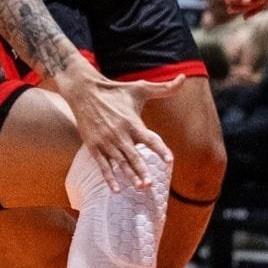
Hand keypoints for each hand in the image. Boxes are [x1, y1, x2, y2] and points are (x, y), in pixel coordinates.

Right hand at [56, 63, 182, 191]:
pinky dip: (109, 178)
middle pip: (134, 156)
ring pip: (120, 163)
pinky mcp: (94, 146)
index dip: (160, 150)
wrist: (84, 91)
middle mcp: (120, 134)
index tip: (170, 161)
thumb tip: (184, 78)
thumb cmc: (116, 90)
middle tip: (150, 185)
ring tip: (140, 187)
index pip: (150, 139)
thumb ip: (164, 88)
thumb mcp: (140, 87)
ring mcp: (106, 141)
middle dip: (142, 171)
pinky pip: (103, 165)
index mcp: (132, 122)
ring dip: (130, 176)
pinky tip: (117, 190)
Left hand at [224, 0, 267, 18]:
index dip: (245, 1)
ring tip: (229, 9)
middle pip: (258, 2)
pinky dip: (246, 4)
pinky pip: (256, 1)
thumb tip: (246, 3)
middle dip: (243, 6)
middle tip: (228, 9)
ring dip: (243, 7)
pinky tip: (235, 8)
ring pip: (257, 4)